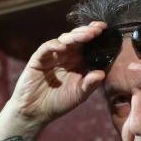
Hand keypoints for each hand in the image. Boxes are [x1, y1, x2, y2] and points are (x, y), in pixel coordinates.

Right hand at [0, 21, 106, 140]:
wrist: (36, 111)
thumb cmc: (59, 102)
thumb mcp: (79, 95)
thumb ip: (90, 84)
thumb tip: (102, 74)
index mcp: (78, 61)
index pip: (88, 44)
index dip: (95, 35)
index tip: (105, 29)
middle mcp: (66, 55)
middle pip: (77, 38)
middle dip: (88, 32)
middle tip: (98, 30)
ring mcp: (52, 56)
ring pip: (64, 40)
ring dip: (75, 36)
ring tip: (87, 35)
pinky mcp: (39, 59)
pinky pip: (46, 48)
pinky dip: (54, 45)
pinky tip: (62, 47)